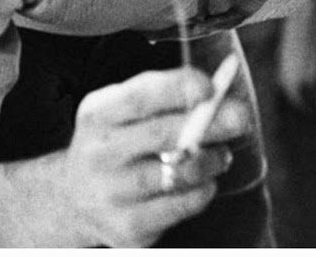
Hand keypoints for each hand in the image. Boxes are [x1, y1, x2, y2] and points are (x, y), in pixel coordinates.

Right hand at [55, 67, 252, 246]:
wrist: (74, 198)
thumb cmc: (120, 141)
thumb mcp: (127, 111)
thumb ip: (168, 96)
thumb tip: (222, 89)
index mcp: (98, 114)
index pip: (139, 97)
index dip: (178, 89)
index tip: (209, 88)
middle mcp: (98, 154)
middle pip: (163, 135)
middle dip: (212, 124)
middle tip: (241, 119)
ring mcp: (110, 194)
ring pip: (179, 173)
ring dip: (212, 160)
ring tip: (220, 155)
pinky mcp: (127, 228)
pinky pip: (182, 205)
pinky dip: (202, 191)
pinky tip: (202, 183)